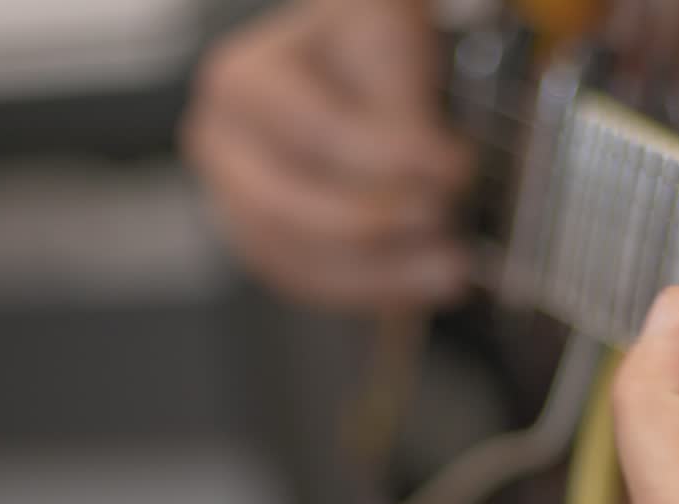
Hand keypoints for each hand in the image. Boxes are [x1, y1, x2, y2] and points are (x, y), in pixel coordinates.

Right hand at [183, 0, 472, 308]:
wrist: (351, 72)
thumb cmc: (365, 49)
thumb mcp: (386, 36)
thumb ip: (401, 102)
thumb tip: (435, 174)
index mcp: (243, 83)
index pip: (314, 134)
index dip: (391, 159)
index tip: (455, 166)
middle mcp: (224, 148)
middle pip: (287, 210)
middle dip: (377, 224)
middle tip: (444, 219)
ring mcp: (238, 204)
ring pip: (296, 261)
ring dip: (379, 274)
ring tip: (448, 269)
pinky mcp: (269, 246)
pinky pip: (312, 285)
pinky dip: (370, 291)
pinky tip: (419, 286)